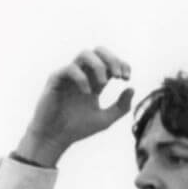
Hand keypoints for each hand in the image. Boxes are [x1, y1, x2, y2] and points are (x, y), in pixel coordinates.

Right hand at [16, 47, 134, 166]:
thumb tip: (132, 88)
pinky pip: (70, 68)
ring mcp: (69, 75)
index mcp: (95, 81)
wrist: (55, 137)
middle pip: (98, 51)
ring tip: (104, 83)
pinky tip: (87, 93)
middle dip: (112, 59)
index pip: (110, 62)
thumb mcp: (106, 120)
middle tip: (118, 76)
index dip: (122, 64)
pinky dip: (82, 78)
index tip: (126, 78)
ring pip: (84, 54)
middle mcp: (83, 75)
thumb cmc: (78, 128)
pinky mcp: (56, 80)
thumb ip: (121, 106)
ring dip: (99, 65)